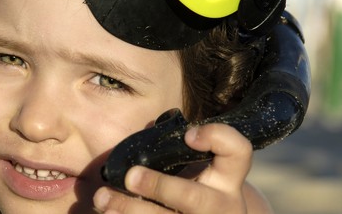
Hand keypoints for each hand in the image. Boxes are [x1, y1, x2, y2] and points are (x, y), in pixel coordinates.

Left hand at [93, 123, 254, 213]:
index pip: (238, 151)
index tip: (189, 135)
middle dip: (159, 187)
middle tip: (130, 176)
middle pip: (194, 198)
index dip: (217, 138)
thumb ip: (180, 154)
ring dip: (129, 210)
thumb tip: (143, 135)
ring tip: (102, 198)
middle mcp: (222, 206)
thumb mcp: (201, 171)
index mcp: (227, 179)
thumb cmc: (198, 189)